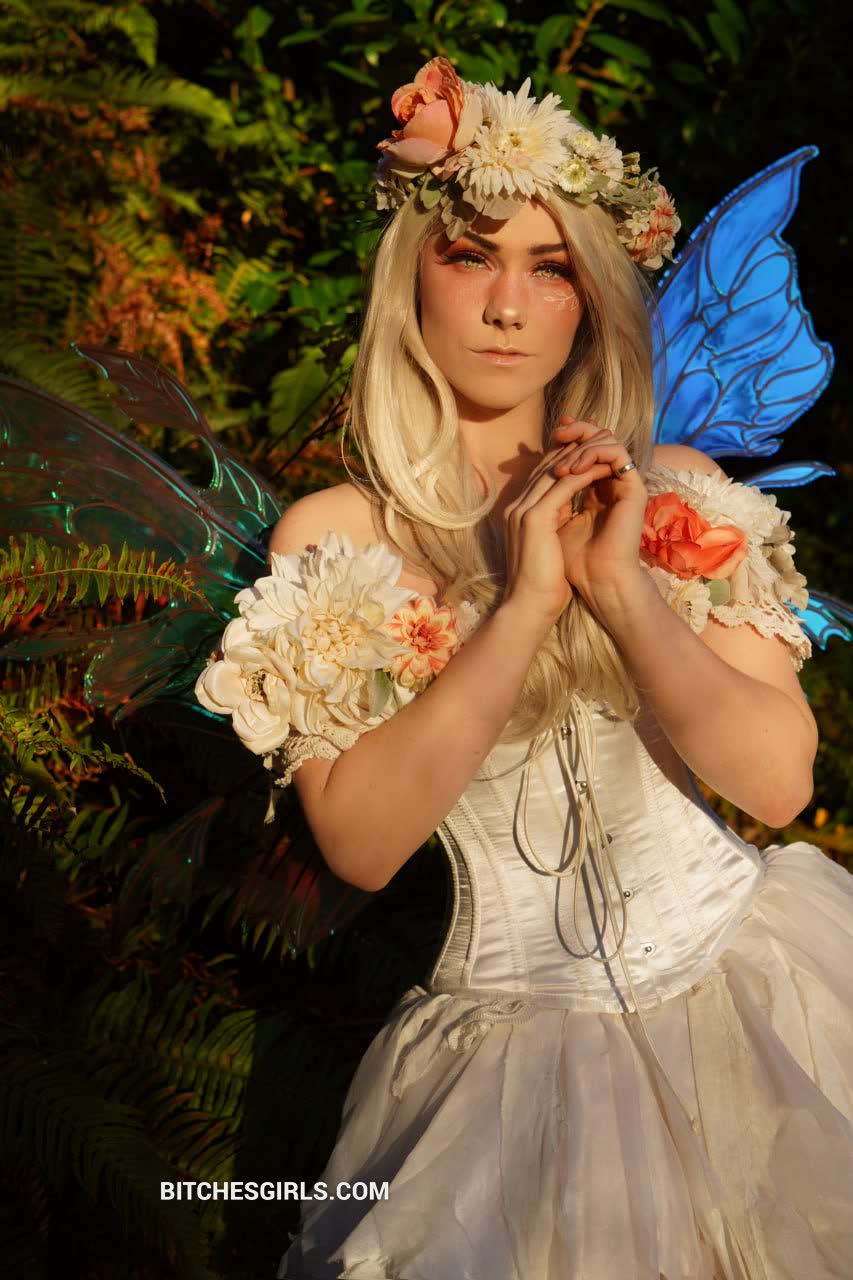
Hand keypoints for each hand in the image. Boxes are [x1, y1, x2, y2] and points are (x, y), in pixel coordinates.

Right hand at [501, 437, 611, 627]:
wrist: (530, 607)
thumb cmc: (542, 585)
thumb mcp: (547, 546)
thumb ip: (552, 525)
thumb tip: (570, 514)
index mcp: (516, 512)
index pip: (541, 475)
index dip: (566, 461)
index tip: (591, 454)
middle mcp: (516, 506)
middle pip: (546, 466)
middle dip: (574, 450)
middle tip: (600, 442)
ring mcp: (523, 510)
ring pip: (555, 470)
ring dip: (582, 457)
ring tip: (606, 450)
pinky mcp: (535, 518)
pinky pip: (564, 485)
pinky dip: (585, 474)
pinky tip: (604, 468)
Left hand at [548, 416, 648, 619]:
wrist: (595, 581)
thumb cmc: (572, 560)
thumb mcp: (552, 519)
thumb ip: (549, 494)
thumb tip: (535, 469)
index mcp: (593, 492)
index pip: (582, 454)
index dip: (566, 441)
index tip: (549, 434)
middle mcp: (611, 485)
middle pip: (597, 441)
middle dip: (576, 432)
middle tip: (556, 432)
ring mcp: (623, 486)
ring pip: (608, 441)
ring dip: (582, 445)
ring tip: (561, 463)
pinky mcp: (634, 489)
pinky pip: (617, 454)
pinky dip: (594, 453)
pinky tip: (574, 469)